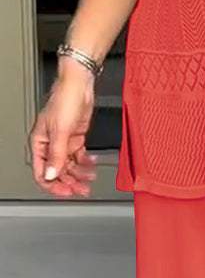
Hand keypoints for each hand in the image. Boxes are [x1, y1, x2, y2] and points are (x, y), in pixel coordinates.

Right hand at [28, 65, 98, 198]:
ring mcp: (63, 142)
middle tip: (82, 190)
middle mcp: (50, 145)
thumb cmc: (64, 100)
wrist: (79, 85)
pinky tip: (92, 164)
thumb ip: (56, 155)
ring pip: (69, 165)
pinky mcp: (75, 137)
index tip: (67, 192)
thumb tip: (51, 175)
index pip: (42, 172)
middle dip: (70, 182)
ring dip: (80, 173)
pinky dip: (86, 162)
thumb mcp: (60, 131)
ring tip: (91, 177)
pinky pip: (79, 156)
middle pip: (57, 172)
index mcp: (39, 143)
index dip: (54, 185)